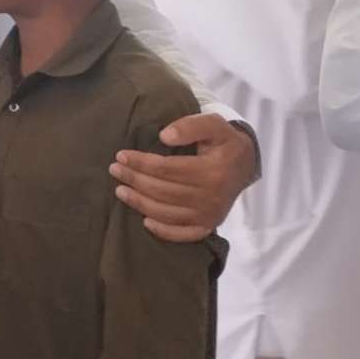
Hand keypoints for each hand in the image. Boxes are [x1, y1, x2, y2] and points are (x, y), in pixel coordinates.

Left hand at [109, 112, 255, 241]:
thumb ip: (190, 126)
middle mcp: (212, 197)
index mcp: (213, 170)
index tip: (120, 155)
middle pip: (164, 191)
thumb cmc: (223, 141)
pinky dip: (163, 231)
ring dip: (140, 203)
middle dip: (135, 180)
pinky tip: (145, 222)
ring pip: (168, 213)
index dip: (141, 162)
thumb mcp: (213, 124)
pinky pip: (183, 234)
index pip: (167, 169)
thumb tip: (164, 136)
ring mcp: (210, 215)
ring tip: (120, 191)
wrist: (245, 164)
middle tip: (114, 170)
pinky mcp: (209, 225)